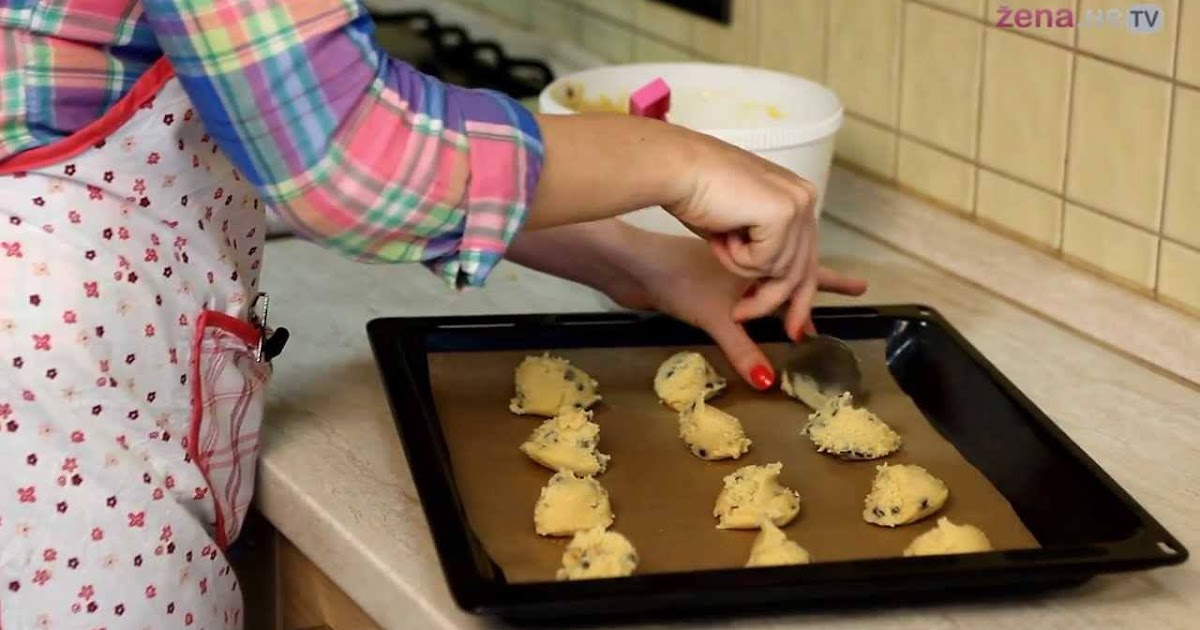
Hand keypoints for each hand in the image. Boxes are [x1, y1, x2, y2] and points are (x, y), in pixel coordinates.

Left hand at [612, 231, 867, 389]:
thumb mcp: (717, 317)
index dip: (828, 288)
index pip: (805, 276)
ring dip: (794, 286)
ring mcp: (733, 266)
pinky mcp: (711, 271)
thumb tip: (768, 380)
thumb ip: (742, 348)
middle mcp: (751, 263)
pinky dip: (764, 291)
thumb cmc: (677, 281)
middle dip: (823, 281)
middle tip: (858, 285)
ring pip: (774, 275)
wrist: (635, 262)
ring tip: (813, 294)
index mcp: (762, 265)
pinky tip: (759, 299)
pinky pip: (752, 280)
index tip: (859, 290)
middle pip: (797, 271)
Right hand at [663, 133, 820, 330]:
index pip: (806, 254)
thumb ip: (758, 255)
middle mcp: (802, 198)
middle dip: (783, 303)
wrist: (676, 171)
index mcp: (793, 198)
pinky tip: (722, 236)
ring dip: (744, 271)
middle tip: (773, 327)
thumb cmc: (694, 194)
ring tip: (719, 248)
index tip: (796, 325)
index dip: (800, 292)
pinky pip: (766, 262)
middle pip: (803, 268)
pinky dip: (738, 259)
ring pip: (782, 271)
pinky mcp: (784, 212)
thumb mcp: (734, 234)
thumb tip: (772, 289)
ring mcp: (797, 204)